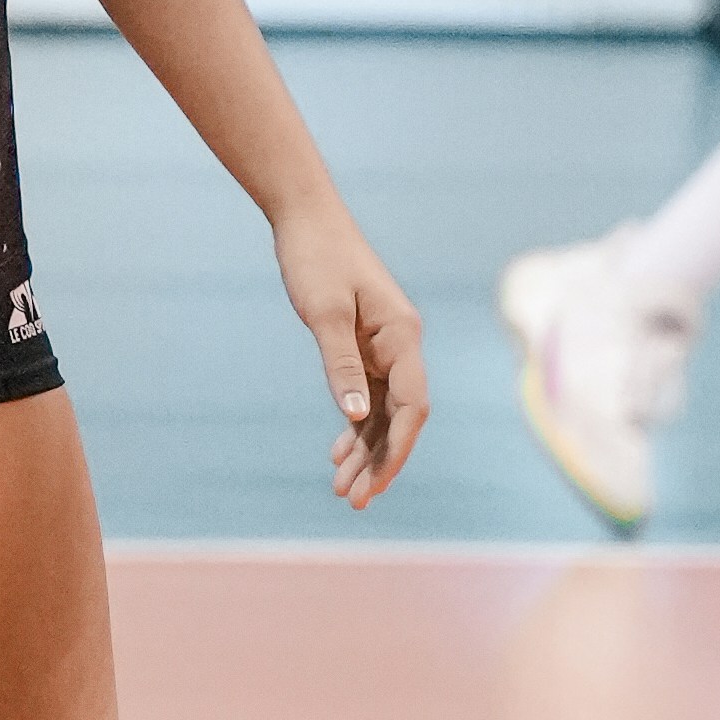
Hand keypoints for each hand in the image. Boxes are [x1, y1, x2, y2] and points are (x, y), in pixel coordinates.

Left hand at [275, 200, 425, 505]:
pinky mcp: (365, 348)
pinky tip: (339, 452)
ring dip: (366, 451)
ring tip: (341, 488)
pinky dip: (356, 427)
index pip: (413, 406)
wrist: (305, 219)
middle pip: (401, 418)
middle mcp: (401, 345)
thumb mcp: (324, 314)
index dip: (398, 450)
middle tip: (353, 500)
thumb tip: (354, 418)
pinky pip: (369, 398)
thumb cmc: (316, 258)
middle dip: (380, 461)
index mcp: (402, 335)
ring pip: (384, 413)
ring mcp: (385, 348)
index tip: (375, 484)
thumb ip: (341, 365)